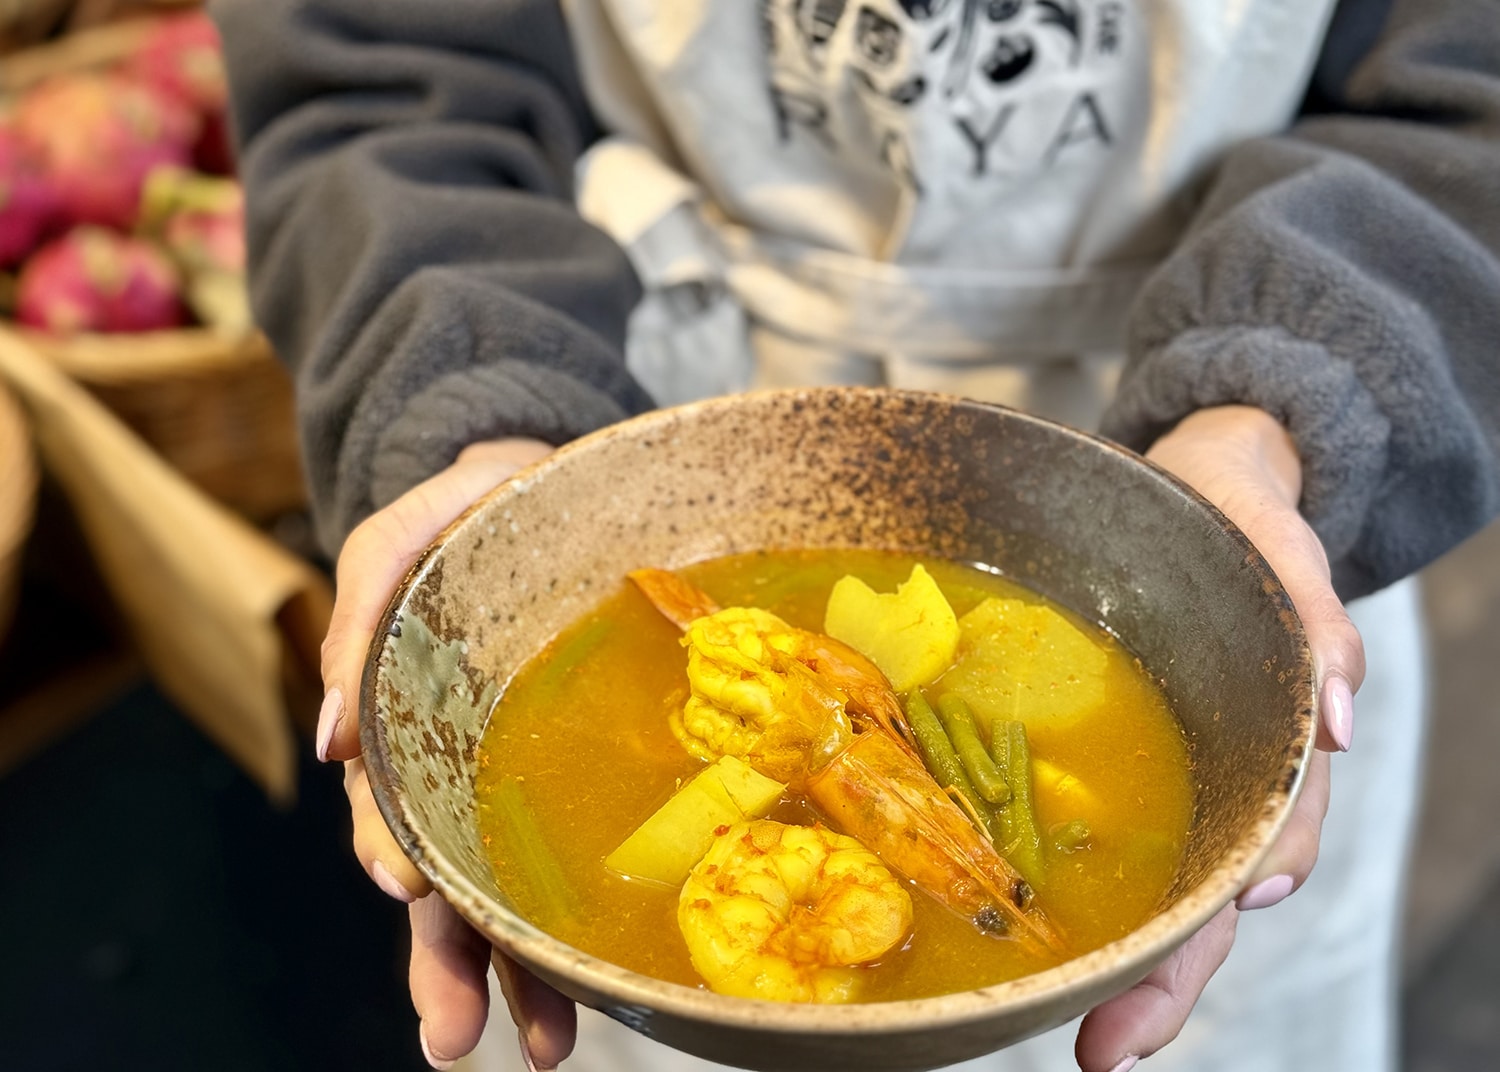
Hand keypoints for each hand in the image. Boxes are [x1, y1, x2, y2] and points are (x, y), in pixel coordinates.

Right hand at [313, 437, 577, 1069]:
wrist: (545, 491)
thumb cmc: (461, 517)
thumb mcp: (395, 541)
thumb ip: (359, 620)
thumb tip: (330, 739)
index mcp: (405, 721)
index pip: (390, 807)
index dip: (398, 853)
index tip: (412, 893)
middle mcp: (455, 772)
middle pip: (441, 882)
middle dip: (447, 962)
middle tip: (454, 1036)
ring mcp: (511, 786)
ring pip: (502, 898)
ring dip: (513, 976)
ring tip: (540, 1048)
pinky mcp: (571, 782)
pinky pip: (565, 866)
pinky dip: (566, 935)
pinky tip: (592, 997)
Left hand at [1071, 405, 1360, 1071]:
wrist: (1190, 486)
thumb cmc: (1236, 518)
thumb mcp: (1279, 546)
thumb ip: (1316, 621)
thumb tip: (1337, 721)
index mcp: (1266, 737)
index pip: (1261, 846)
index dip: (1223, 916)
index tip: (1184, 977)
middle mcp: (1220, 771)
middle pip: (1204, 894)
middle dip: (1163, 978)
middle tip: (1103, 1051)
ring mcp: (1169, 767)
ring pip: (1158, 879)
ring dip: (1124, 957)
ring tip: (1073, 1026)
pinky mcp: (1114, 748)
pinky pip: (1106, 825)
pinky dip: (1083, 882)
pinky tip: (1038, 930)